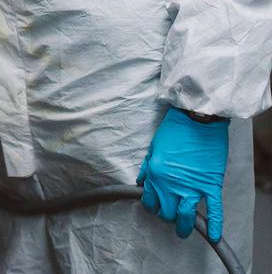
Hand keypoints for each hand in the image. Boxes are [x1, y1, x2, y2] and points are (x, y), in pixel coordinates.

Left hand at [137, 107, 228, 240]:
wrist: (197, 120)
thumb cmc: (174, 130)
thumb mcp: (153, 147)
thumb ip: (147, 167)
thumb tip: (141, 182)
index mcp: (155, 173)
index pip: (149, 200)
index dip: (151, 205)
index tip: (155, 206)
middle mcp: (172, 184)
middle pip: (167, 212)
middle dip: (167, 216)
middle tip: (170, 215)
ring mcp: (192, 187)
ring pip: (186, 216)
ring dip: (184, 226)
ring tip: (182, 231)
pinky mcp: (210, 186)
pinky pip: (214, 211)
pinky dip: (214, 225)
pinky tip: (213, 236)